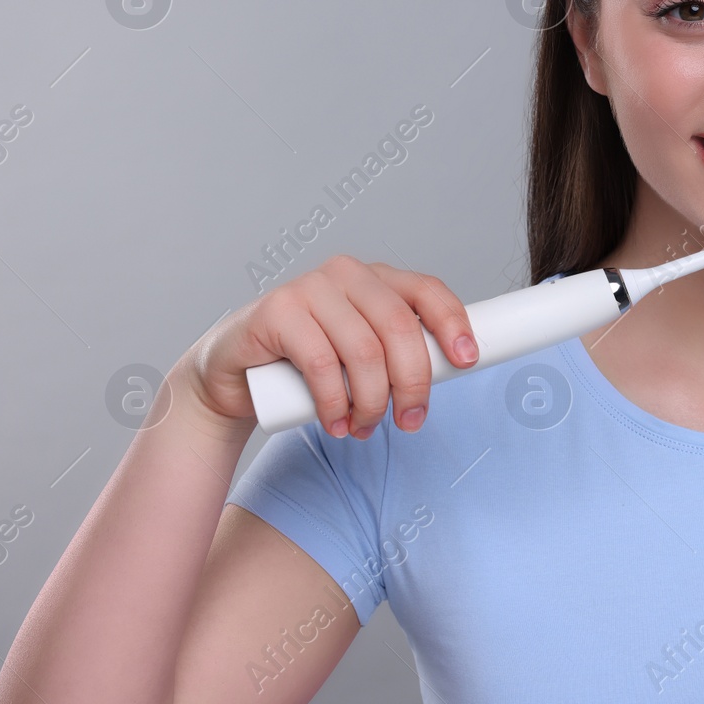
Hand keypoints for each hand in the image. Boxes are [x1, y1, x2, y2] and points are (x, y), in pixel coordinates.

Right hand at [183, 256, 478, 437]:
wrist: (236, 373)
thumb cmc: (309, 364)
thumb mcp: (362, 354)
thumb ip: (399, 352)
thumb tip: (453, 368)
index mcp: (376, 278)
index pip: (426, 291)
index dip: (453, 323)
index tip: (467, 360)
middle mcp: (346, 275)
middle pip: (399, 328)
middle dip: (413, 383)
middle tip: (410, 421)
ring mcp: (309, 288)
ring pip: (364, 352)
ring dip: (371, 402)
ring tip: (364, 429)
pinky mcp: (277, 311)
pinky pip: (322, 364)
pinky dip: (335, 403)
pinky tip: (335, 423)